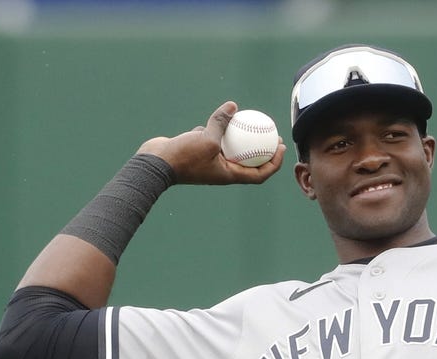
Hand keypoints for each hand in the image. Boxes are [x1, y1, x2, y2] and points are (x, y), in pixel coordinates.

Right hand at [137, 101, 285, 184]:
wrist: (155, 163)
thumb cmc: (183, 156)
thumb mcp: (206, 138)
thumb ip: (221, 123)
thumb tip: (233, 105)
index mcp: (229, 175)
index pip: (259, 174)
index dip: (274, 163)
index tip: (281, 147)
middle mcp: (222, 171)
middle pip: (249, 162)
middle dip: (263, 150)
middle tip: (273, 134)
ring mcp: (209, 162)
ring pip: (230, 150)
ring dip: (240, 139)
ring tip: (250, 124)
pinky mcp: (198, 152)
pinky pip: (213, 141)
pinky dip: (218, 131)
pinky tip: (221, 117)